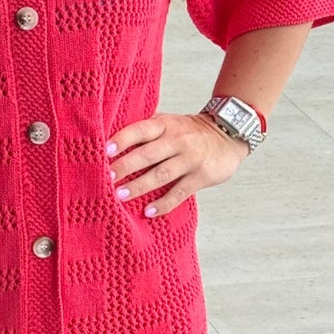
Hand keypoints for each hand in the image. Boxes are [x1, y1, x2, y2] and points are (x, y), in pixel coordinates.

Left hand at [106, 111, 250, 217]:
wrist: (229, 134)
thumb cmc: (191, 131)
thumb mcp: (170, 122)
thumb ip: (148, 129)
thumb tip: (112, 139)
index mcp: (166, 124)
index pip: (140, 130)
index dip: (122, 139)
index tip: (105, 150)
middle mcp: (178, 140)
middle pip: (148, 154)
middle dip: (126, 166)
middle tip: (107, 178)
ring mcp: (191, 158)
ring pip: (162, 174)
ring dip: (140, 186)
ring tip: (120, 196)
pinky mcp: (202, 176)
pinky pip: (180, 192)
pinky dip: (164, 203)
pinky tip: (149, 211)